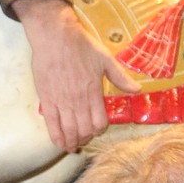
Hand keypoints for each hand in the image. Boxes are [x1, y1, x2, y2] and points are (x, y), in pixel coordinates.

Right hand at [14, 0, 140, 151]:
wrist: (54, 36)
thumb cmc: (80, 45)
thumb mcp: (105, 59)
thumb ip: (120, 77)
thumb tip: (137, 89)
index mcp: (93, 92)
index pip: (99, 122)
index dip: (99, 130)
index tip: (97, 129)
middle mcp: (78, 100)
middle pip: (84, 130)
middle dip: (85, 138)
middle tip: (84, 139)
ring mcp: (61, 101)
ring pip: (68, 131)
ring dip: (72, 142)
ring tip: (72, 146)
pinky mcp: (46, 99)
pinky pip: (51, 124)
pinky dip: (56, 137)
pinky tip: (60, 143)